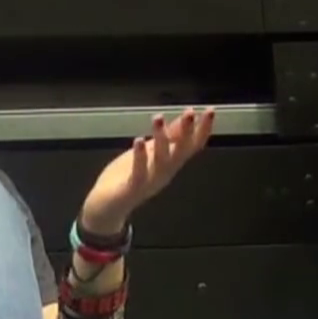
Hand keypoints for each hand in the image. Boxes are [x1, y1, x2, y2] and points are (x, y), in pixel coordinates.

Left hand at [80, 107, 216, 233]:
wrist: (107, 208)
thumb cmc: (127, 177)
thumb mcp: (150, 154)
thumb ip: (167, 139)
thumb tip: (183, 120)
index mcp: (170, 164)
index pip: (192, 146)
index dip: (202, 130)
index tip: (210, 111)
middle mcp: (165, 173)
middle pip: (181, 152)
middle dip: (187, 132)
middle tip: (190, 113)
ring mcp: (150, 181)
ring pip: (161, 160)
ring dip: (161, 138)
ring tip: (158, 118)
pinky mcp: (133, 188)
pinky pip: (139, 172)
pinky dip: (140, 157)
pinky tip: (138, 141)